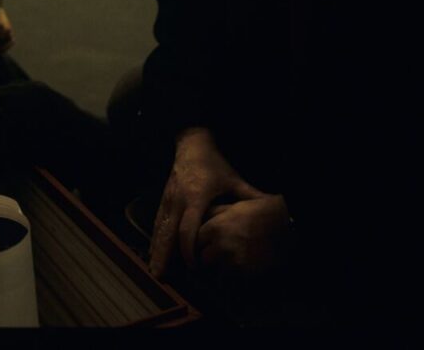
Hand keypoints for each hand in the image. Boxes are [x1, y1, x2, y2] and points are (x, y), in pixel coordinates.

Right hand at [148, 127, 261, 277]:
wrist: (192, 145)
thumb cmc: (214, 164)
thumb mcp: (234, 179)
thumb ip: (250, 196)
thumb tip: (271, 208)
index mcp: (196, 197)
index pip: (188, 228)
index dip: (189, 249)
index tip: (193, 266)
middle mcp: (178, 200)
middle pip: (168, 232)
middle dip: (165, 255)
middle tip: (162, 276)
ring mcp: (168, 199)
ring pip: (160, 228)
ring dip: (156, 250)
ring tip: (155, 270)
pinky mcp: (163, 199)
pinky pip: (158, 222)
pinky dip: (155, 238)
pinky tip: (153, 252)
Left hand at [196, 194, 291, 279]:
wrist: (286, 227)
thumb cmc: (259, 213)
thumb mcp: (233, 207)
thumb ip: (213, 215)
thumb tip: (197, 222)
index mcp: (214, 228)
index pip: (194, 242)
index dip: (200, 243)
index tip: (203, 244)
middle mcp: (220, 246)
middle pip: (202, 258)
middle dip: (207, 257)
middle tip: (214, 254)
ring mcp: (232, 262)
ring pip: (215, 271)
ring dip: (219, 267)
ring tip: (230, 259)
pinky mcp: (244, 274)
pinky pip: (230, 279)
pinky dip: (233, 275)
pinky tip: (242, 264)